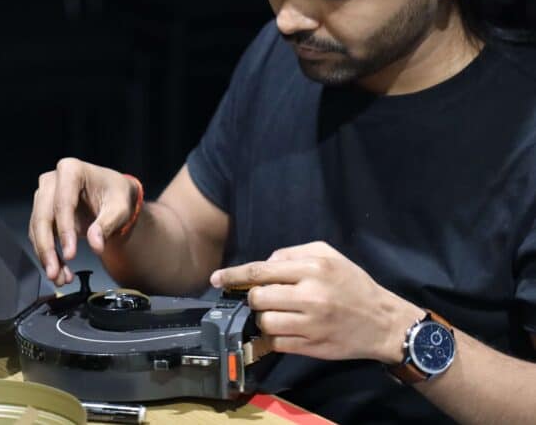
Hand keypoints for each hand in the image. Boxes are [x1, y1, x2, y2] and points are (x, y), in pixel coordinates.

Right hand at [28, 158, 138, 286]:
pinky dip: (48, 255)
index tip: (70, 254)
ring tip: (59, 277)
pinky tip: (60, 271)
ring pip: (37, 229)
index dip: (64, 230)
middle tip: (55, 272)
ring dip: (46, 256)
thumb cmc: (116, 195)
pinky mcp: (42, 212)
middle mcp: (51, 180)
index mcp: (71, 170)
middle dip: (47, 248)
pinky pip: (40, 236)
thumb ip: (107, 224)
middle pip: (43, 216)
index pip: (63, 203)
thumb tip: (95, 245)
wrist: (112, 195)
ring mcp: (44, 195)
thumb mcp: (120, 208)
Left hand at [210, 241, 423, 362]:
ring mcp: (311, 325)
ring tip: (277, 314)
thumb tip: (264, 264)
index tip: (216, 279)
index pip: (260, 272)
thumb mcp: (328, 255)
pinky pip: (277, 343)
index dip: (233, 275)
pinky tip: (284, 329)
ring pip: (265, 322)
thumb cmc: (353, 284)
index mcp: (312, 269)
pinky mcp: (312, 347)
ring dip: (264, 318)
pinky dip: (274, 336)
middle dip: (255, 298)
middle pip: (258, 298)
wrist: (384, 322)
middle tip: (265, 298)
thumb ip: (292, 254)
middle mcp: (310, 296)